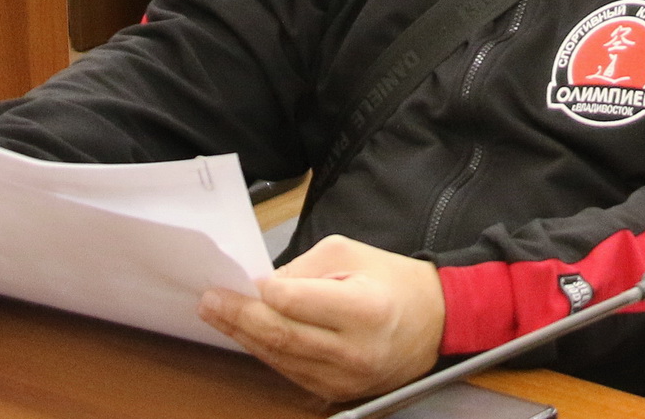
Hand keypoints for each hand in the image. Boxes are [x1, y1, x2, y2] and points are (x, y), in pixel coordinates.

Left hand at [200, 234, 443, 401]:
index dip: (263, 292)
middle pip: (281, 336)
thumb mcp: (351, 254)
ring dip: (244, 336)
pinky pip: (290, 371)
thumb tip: (262, 287)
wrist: (435, 322)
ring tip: (217, 315)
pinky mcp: (337, 391)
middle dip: (238, 317)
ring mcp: (344, 378)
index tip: (238, 280)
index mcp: (363, 310)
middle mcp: (353, 351)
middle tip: (209, 301)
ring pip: (279, 358)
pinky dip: (265, 351)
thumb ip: (303, 269)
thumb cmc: (394, 281)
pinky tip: (247, 334)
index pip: (295, 303)